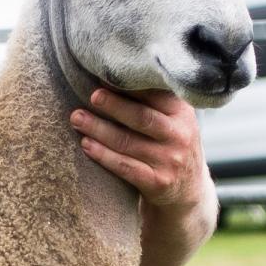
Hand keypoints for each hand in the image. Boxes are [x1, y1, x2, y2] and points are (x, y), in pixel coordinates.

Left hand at [71, 87, 207, 210]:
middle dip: (113, 106)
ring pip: (128, 142)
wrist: (188, 191)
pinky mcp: (157, 182)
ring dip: (98, 129)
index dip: (129, 86)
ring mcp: (170, 160)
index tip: (105, 76)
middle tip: (91, 96)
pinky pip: (124, 167)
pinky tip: (86, 145)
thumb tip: (112, 74)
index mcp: (183, 113)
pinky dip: (103, 155)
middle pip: (141, 117)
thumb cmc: (171, 145)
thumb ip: (154, 101)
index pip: (155, 94)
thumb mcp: (174, 120)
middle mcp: (180, 135)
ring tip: (77, 118)